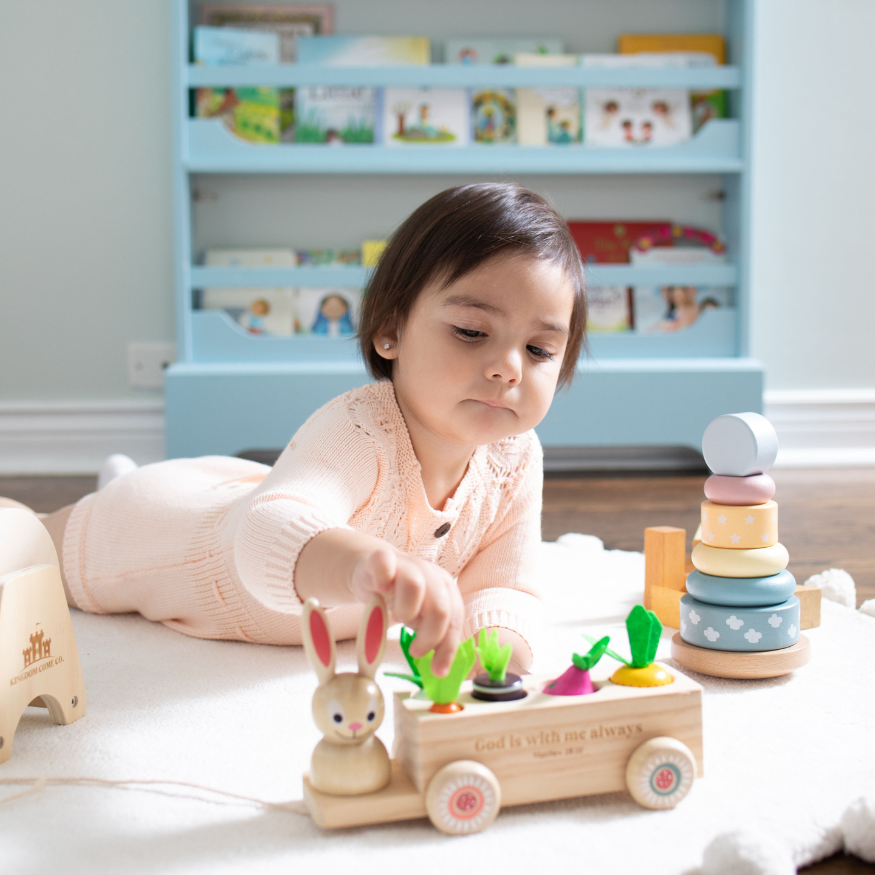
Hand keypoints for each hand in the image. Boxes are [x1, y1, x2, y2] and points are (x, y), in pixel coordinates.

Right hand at [351, 546, 463, 677]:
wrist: (370, 570)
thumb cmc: (399, 597)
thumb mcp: (420, 617)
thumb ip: (432, 633)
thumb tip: (442, 666)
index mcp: (445, 587)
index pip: (454, 618)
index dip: (448, 647)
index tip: (438, 670)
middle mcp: (430, 573)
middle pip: (440, 606)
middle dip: (429, 636)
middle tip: (416, 651)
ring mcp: (406, 564)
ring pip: (415, 586)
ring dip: (406, 612)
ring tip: (397, 618)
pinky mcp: (380, 558)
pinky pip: (385, 563)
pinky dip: (384, 578)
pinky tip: (380, 591)